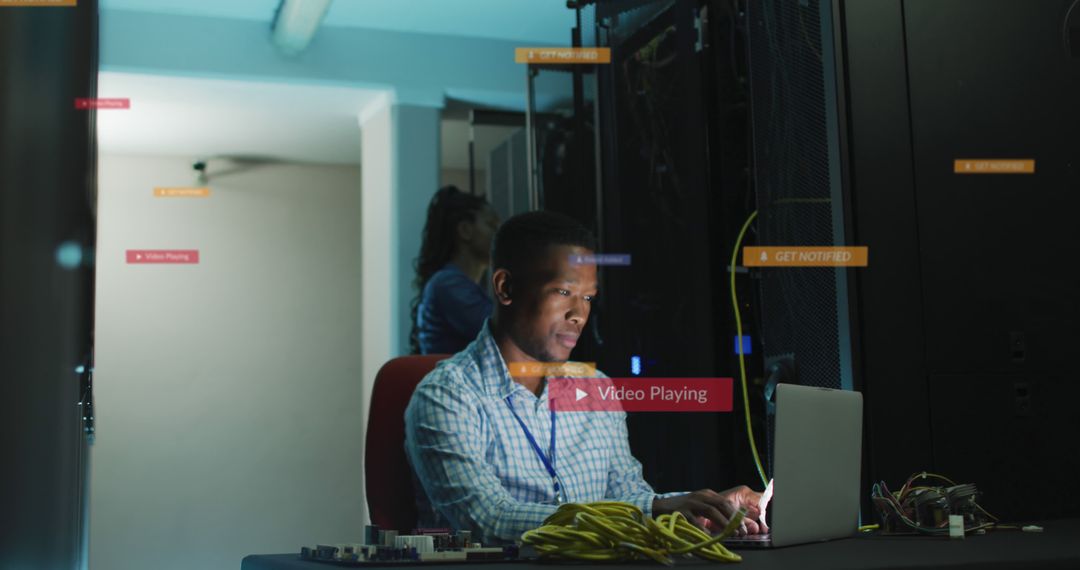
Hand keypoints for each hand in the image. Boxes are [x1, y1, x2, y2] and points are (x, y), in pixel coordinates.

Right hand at [652, 486, 769, 535]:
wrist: (660, 507)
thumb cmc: (683, 509)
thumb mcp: (700, 506)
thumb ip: (714, 512)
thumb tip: (732, 522)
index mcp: (707, 494)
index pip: (726, 503)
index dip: (736, 515)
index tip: (743, 527)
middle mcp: (700, 496)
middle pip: (721, 504)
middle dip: (732, 518)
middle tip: (739, 531)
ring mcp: (690, 502)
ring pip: (710, 510)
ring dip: (722, 522)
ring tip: (729, 532)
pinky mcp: (681, 511)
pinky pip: (694, 520)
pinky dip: (703, 528)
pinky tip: (709, 535)